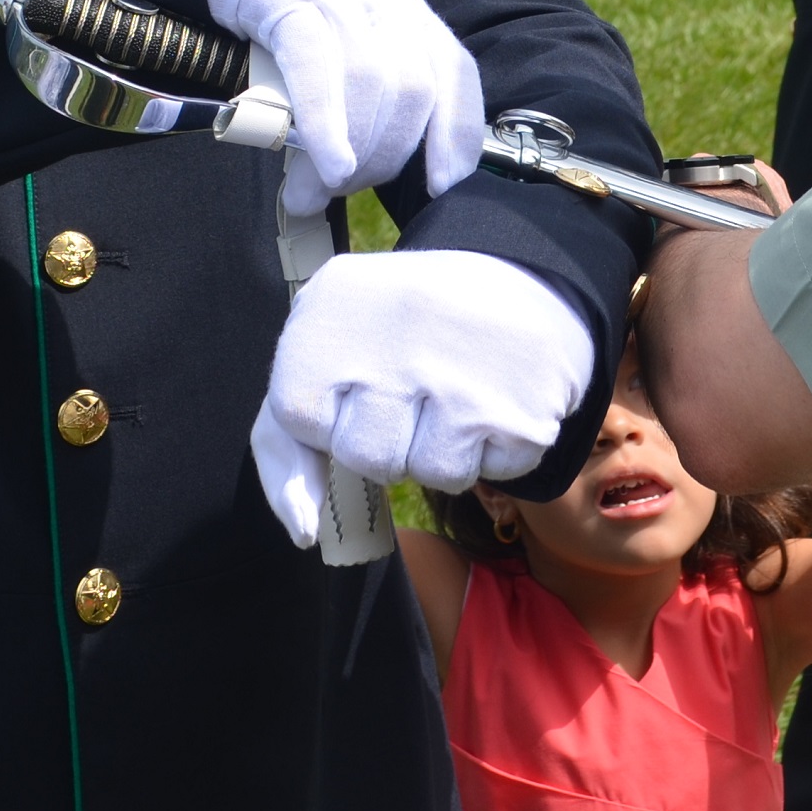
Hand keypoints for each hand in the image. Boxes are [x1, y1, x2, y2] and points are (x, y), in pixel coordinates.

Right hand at [205, 0, 485, 216]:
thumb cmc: (302, 21)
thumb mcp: (353, 50)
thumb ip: (378, 101)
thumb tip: (372, 178)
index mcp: (414, 17)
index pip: (455, 75)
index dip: (454, 135)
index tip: (441, 186)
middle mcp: (389, 3)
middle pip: (411, 91)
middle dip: (381, 156)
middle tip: (341, 189)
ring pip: (368, 84)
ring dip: (348, 153)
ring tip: (313, 190)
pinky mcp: (292, 0)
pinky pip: (317, 69)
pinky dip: (327, 124)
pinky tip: (327, 163)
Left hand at [249, 251, 594, 540]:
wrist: (526, 280)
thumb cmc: (407, 330)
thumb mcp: (331, 346)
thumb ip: (285, 441)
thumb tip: (303, 529)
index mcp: (334, 300)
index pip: (294, 413)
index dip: (332, 412)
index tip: (361, 376)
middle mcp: (397, 329)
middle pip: (359, 453)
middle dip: (387, 439)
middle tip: (416, 385)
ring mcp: (462, 375)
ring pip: (423, 471)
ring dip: (441, 448)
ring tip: (458, 390)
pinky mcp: (519, 413)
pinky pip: (484, 472)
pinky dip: (490, 448)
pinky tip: (496, 396)